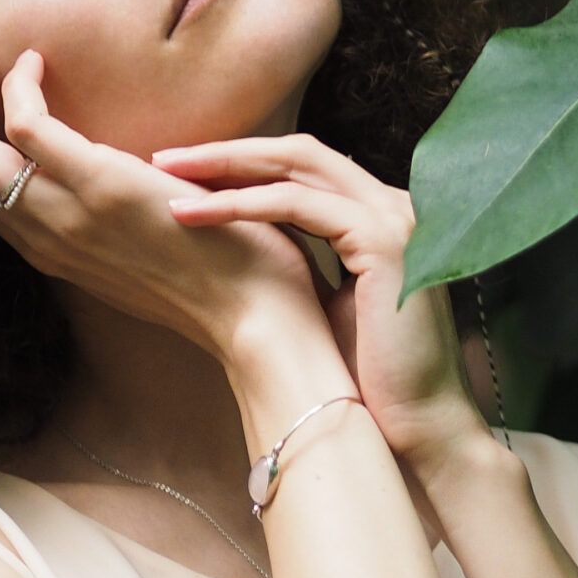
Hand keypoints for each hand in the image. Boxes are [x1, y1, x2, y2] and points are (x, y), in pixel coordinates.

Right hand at [0, 33, 325, 358]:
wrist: (258, 320)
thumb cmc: (216, 279)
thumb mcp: (133, 250)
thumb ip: (97, 218)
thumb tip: (88, 173)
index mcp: (44, 246)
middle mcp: (37, 235)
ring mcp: (62, 215)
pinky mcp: (98, 188)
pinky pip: (27, 127)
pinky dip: (19, 87)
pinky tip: (36, 63)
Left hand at [150, 131, 492, 465]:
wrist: (415, 425)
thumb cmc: (364, 376)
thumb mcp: (319, 300)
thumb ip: (296, 259)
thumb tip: (239, 242)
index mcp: (377, 215)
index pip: (303, 167)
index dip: (243, 162)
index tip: (184, 173)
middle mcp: (390, 205)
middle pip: (297, 153)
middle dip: (226, 152)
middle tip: (163, 157)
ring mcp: (392, 218)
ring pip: (295, 166)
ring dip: (224, 168)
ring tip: (166, 175)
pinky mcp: (383, 241)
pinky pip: (297, 205)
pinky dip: (242, 204)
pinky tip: (196, 214)